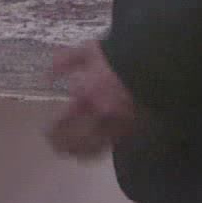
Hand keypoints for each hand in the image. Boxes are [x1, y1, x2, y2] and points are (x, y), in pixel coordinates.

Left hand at [45, 41, 140, 159]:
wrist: (155, 59)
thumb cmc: (119, 53)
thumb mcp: (89, 50)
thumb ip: (65, 61)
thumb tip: (47, 77)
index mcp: (87, 94)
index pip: (63, 121)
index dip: (52, 130)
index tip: (46, 132)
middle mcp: (101, 115)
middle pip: (76, 140)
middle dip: (63, 145)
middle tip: (55, 146)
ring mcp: (118, 125)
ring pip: (93, 148)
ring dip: (78, 152)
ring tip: (70, 153)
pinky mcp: (131, 128)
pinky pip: (110, 146)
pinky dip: (97, 151)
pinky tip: (92, 150)